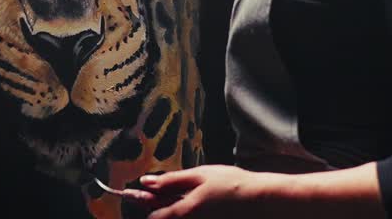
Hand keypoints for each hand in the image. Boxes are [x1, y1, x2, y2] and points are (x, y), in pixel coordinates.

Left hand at [126, 164, 287, 218]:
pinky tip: (190, 199)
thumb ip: (171, 180)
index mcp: (185, 212)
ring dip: (170, 207)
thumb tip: (145, 182)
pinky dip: (183, 210)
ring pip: (176, 217)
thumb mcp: (199, 176)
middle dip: (155, 205)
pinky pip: (189, 217)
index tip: (130, 193)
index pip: (153, 216)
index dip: (140, 201)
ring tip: (178, 194)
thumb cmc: (230, 184)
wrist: (261, 200)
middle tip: (152, 191)